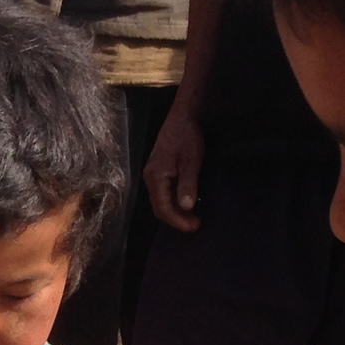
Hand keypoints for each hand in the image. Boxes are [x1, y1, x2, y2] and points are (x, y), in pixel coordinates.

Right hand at [145, 100, 208, 231]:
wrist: (181, 117)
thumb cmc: (187, 137)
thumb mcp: (191, 161)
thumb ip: (187, 185)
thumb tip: (187, 207)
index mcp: (155, 177)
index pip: (163, 207)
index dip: (178, 220)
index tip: (194, 226)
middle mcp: (149, 179)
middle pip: (159, 208)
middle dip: (176, 220)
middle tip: (195, 225)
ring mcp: (152, 176)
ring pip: (161, 203)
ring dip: (175, 213)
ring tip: (192, 218)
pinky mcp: (158, 174)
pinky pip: (163, 195)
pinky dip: (174, 204)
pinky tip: (186, 205)